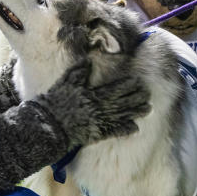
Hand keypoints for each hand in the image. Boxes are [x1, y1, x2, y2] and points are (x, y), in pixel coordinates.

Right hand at [35, 59, 150, 148]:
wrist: (48, 125)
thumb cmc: (55, 102)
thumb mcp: (65, 82)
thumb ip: (78, 71)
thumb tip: (89, 61)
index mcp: (93, 95)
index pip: (115, 89)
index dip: (128, 85)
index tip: (137, 81)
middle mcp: (99, 109)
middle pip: (122, 103)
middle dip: (136, 98)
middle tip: (148, 94)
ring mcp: (99, 122)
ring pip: (122, 117)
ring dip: (135, 113)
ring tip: (148, 110)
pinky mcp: (96, 134)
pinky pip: (113, 132)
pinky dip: (124, 130)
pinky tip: (135, 128)